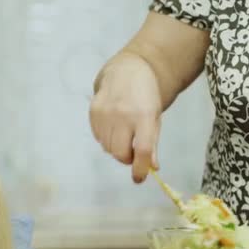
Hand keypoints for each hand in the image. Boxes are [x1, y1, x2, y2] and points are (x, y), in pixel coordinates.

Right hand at [89, 53, 162, 182]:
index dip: (140, 168)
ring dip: (116, 148)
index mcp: (144, 115)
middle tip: (133, 152)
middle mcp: (123, 114)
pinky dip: (106, 139)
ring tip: (123, 134)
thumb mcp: (155, 117)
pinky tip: (113, 126)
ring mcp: (105, 113)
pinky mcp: (93, 112)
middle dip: (127, 158)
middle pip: (121, 153)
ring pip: (108, 148)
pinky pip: (98, 138)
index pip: (142, 150)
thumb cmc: (146, 97)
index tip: (139, 178)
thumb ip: (152, 143)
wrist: (127, 70)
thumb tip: (152, 167)